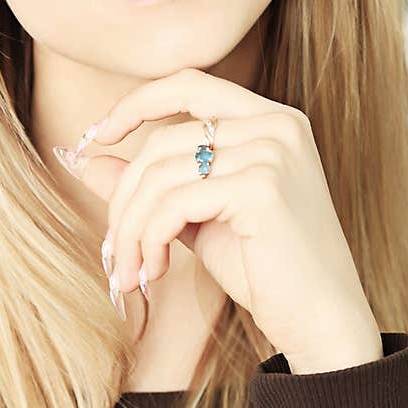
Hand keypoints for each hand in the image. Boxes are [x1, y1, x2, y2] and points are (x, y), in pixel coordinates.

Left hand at [55, 68, 382, 373]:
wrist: (322, 322)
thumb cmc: (266, 271)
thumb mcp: (199, 218)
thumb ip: (153, 185)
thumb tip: (85, 159)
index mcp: (271, 120)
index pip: (189, 84)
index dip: (137, 103)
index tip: (98, 135)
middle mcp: (276, 125)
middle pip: (164, 139)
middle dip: (124, 198)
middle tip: (114, 252)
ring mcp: (272, 152)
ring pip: (161, 175)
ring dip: (132, 229)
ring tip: (131, 271)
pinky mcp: (262, 187)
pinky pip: (174, 203)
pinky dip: (151, 239)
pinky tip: (155, 271)